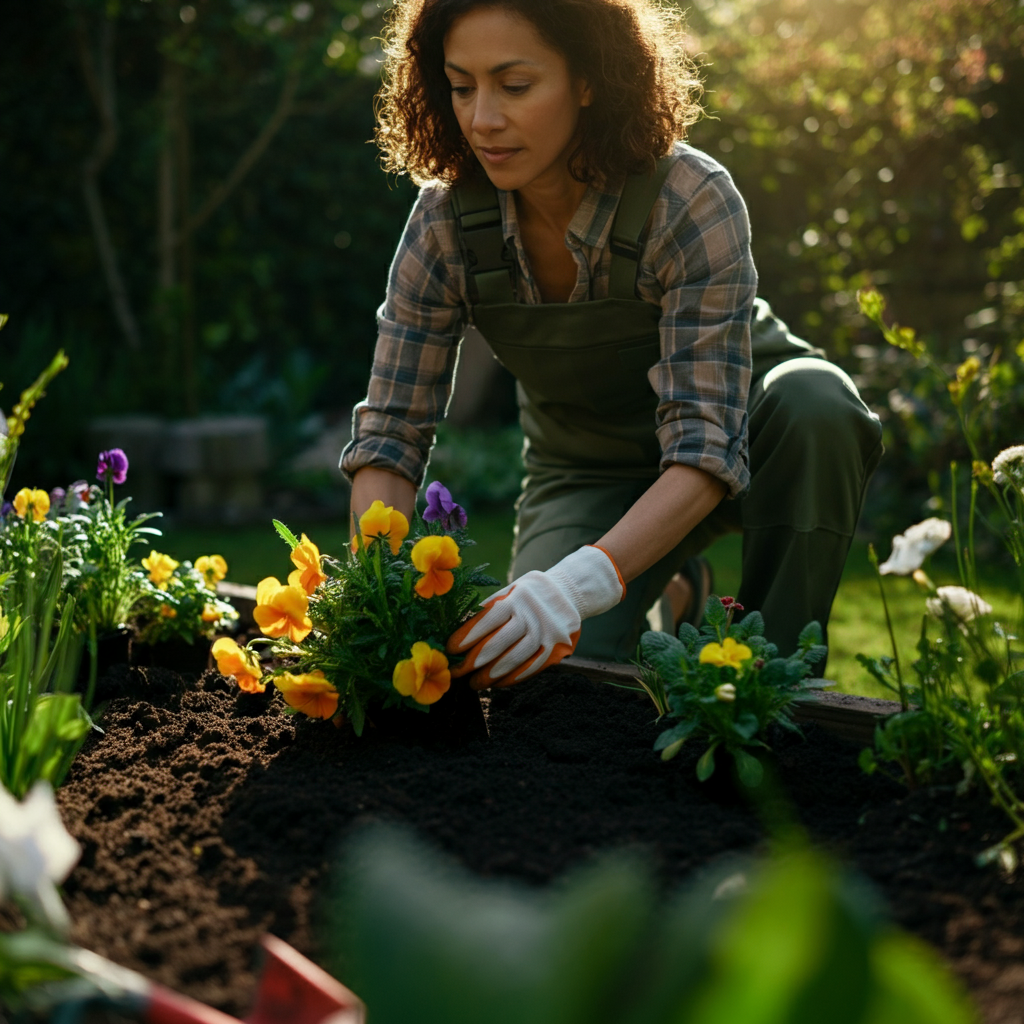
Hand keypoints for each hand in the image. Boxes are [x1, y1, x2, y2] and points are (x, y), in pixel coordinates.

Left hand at [446, 545, 624, 688]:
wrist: (569, 592)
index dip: (467, 636)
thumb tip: (460, 632)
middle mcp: (531, 615)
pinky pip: (533, 666)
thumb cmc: (528, 594)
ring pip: (516, 657)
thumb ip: (490, 610)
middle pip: (500, 642)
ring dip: (493, 674)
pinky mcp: (556, 647)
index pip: (487, 620)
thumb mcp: (510, 591)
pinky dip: (514, 677)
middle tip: (457, 672)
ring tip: (475, 683)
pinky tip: (498, 683)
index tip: (450, 650)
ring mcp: (545, 632)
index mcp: (515, 598)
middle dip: (474, 660)